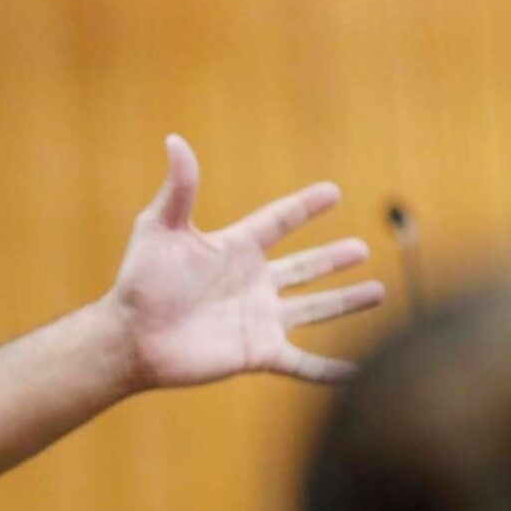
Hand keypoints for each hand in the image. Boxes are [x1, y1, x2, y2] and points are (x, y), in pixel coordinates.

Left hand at [107, 135, 385, 387]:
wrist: (131, 338)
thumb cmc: (140, 282)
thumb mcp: (160, 229)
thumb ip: (178, 188)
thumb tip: (175, 140)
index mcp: (235, 249)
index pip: (279, 221)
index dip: (305, 207)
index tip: (333, 192)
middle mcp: (252, 283)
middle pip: (305, 268)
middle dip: (333, 259)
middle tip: (362, 249)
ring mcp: (258, 319)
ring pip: (315, 310)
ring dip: (345, 303)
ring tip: (379, 292)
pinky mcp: (257, 353)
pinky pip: (303, 363)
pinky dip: (331, 370)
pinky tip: (358, 370)